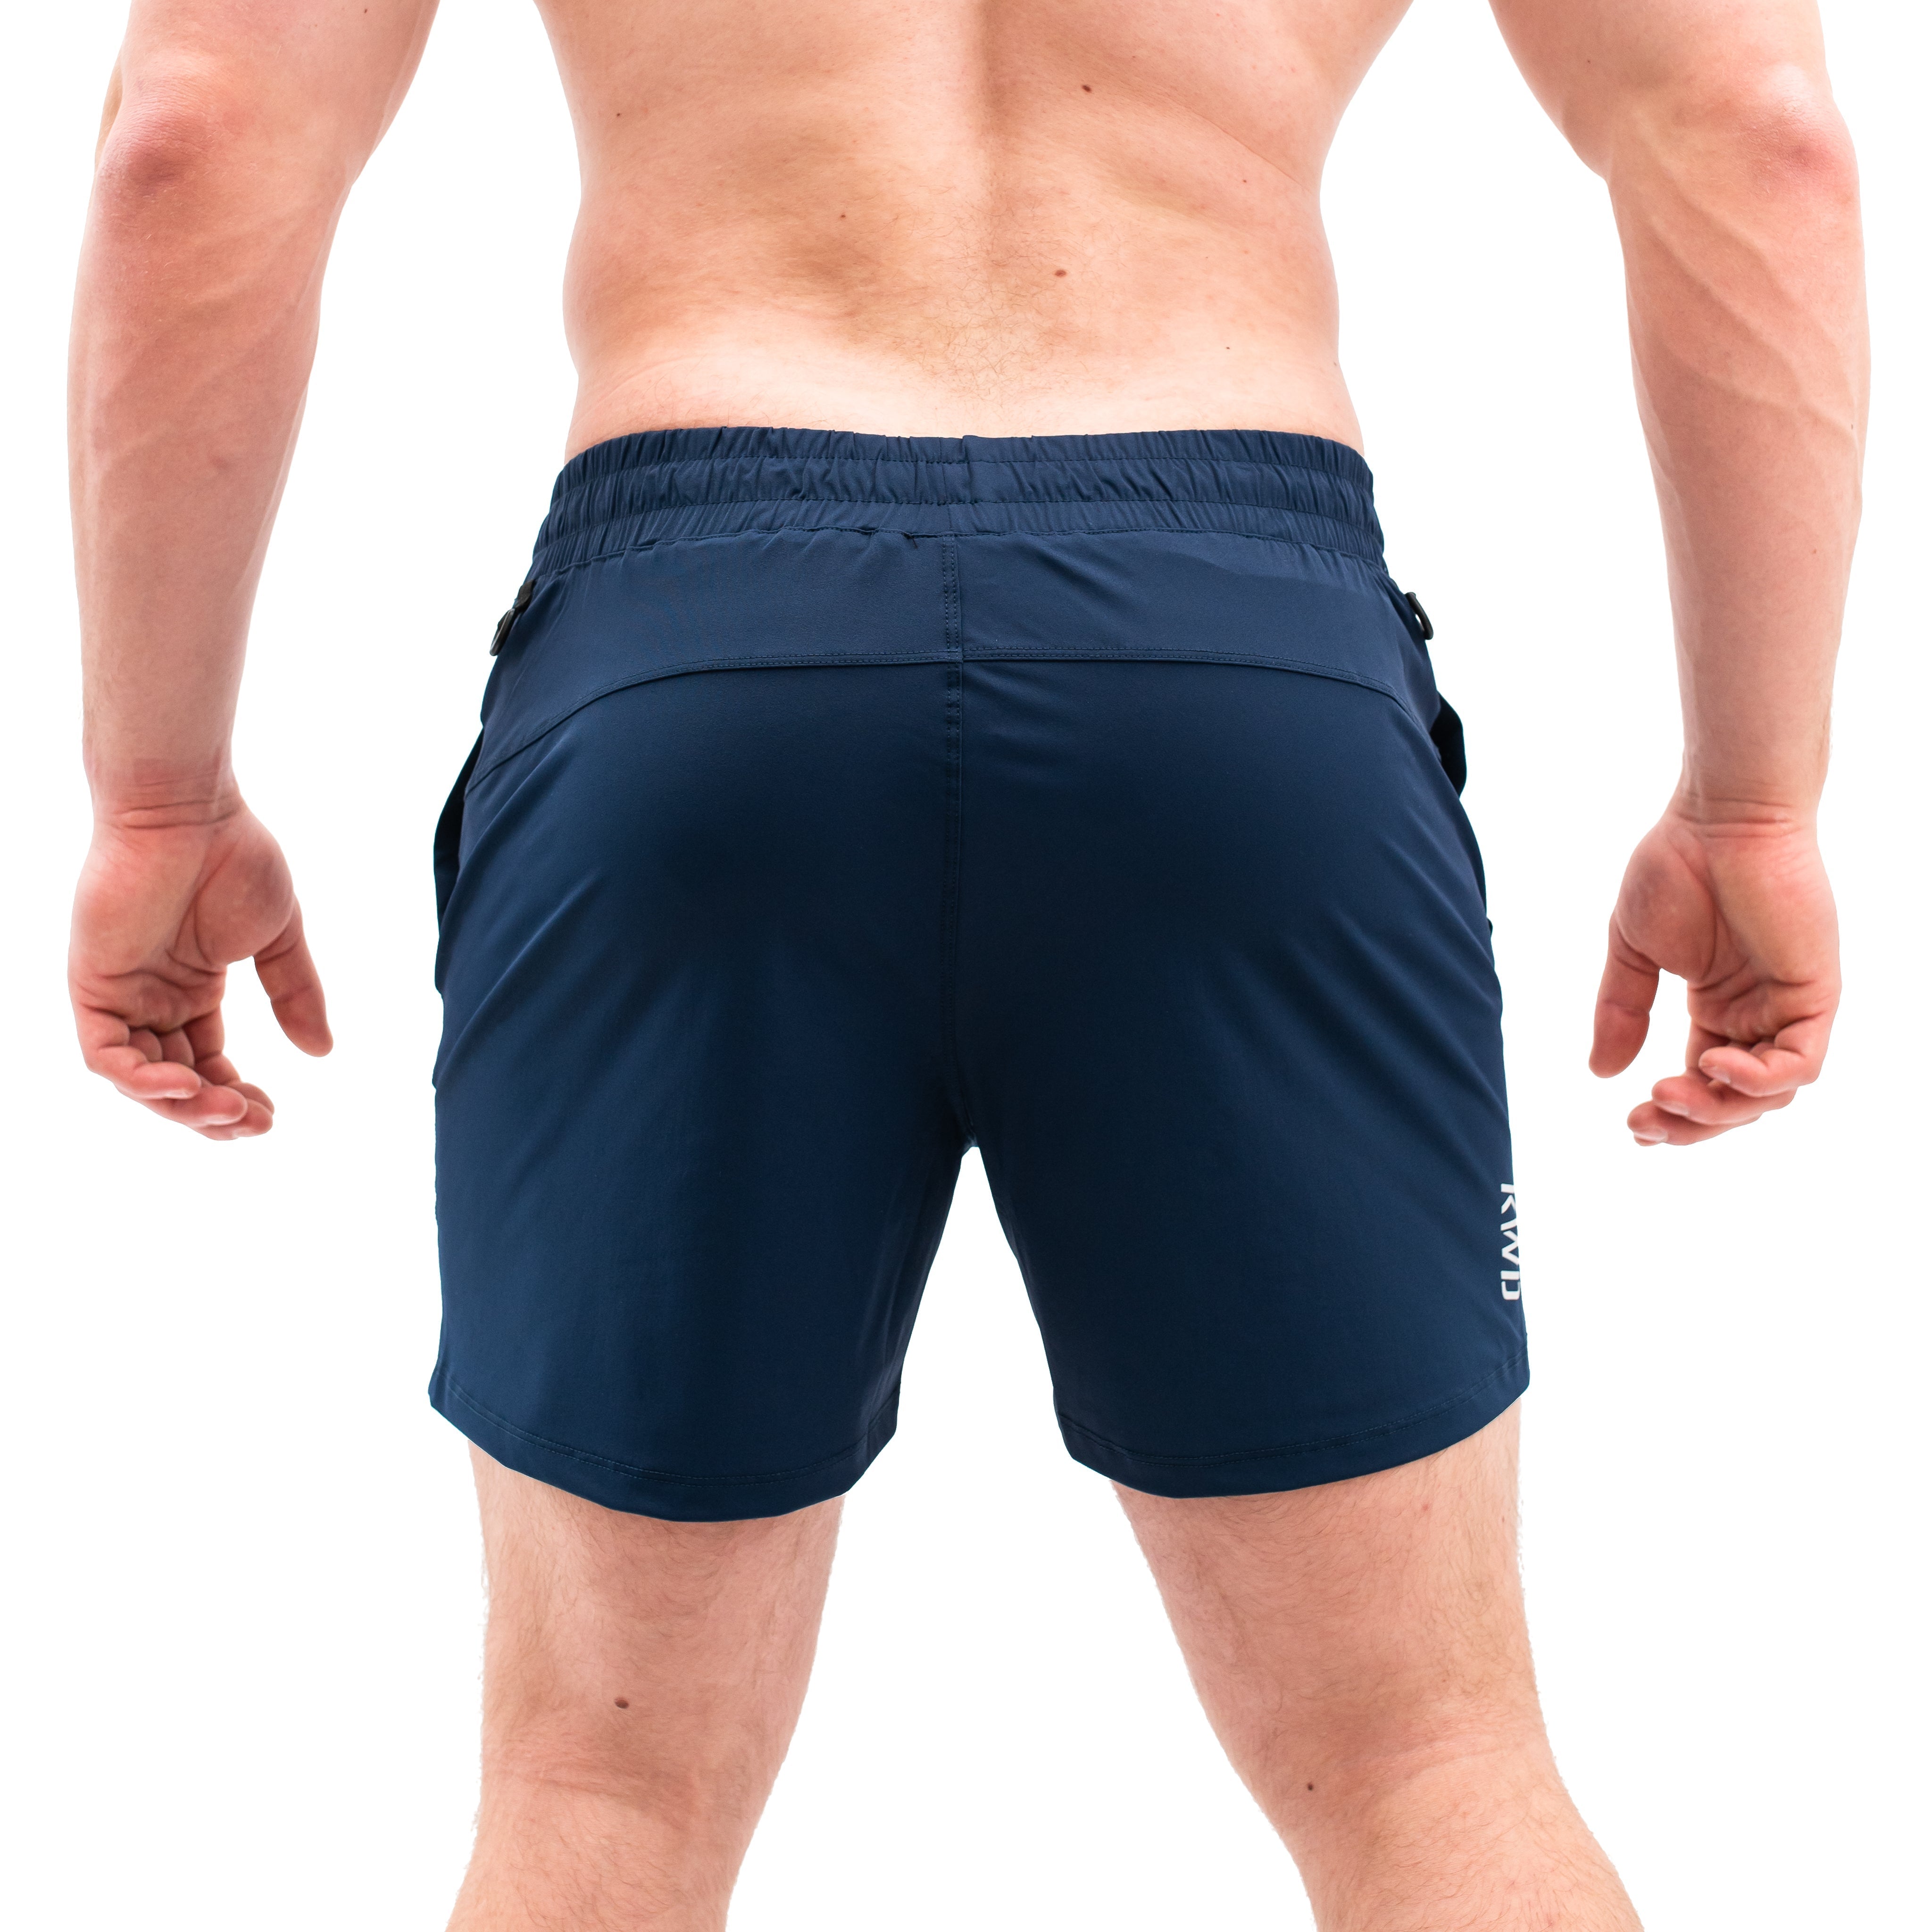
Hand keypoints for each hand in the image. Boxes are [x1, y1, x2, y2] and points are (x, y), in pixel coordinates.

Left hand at [69, 806, 331, 1137]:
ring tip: (232, 1113)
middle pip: (174, 1080)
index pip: (206, 1063)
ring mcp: (119, 993)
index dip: (235, 1097)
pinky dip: (141, 1079)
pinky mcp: (92, 985)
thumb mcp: (279, 938)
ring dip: (182, 1105)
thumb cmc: (234, 857)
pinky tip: (186, 1085)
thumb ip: (296, 993)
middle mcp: (150, 998)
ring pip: (138, 1078)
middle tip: (256, 1125)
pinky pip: (104, 1055)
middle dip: (212, 1114)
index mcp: (191, 988)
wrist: (190, 811)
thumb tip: (322, 1051)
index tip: (272, 1115)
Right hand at [1590, 805, 1838, 1145]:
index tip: (1631, 1123)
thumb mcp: (1633, 950)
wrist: (1719, 818)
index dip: (1672, 1113)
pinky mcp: (1814, 993)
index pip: (1703, 1081)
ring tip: (1670, 1097)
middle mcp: (1758, 1012)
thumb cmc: (1677, 865)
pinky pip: (1801, 1062)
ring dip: (1720, 1108)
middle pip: (1736, 1100)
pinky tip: (1713, 1065)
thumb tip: (1602, 1072)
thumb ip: (1621, 1011)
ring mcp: (1788, 1005)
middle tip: (1645, 1126)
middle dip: (1691, 1124)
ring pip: (1770, 1093)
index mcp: (1719, 1004)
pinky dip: (1759, 1079)